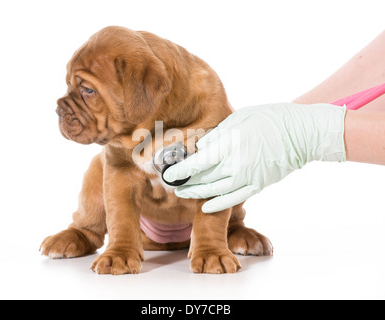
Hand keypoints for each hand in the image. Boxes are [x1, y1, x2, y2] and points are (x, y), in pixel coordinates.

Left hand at [164, 103, 345, 212]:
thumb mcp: (241, 117)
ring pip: (215, 191)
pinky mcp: (258, 185)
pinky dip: (218, 204)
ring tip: (184, 194)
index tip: (168, 173)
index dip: (180, 170)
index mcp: (230, 144)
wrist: (302, 133)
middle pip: (203, 178)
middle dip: (185, 183)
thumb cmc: (271, 118)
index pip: (197, 162)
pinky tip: (206, 206)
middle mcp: (235, 164)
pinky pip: (234, 198)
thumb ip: (218, 134)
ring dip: (197, 194)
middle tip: (173, 184)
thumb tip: (201, 147)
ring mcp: (247, 177)